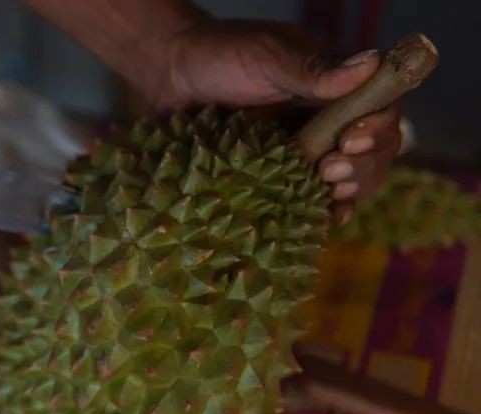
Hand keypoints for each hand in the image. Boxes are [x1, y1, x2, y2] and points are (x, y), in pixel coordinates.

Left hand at [154, 19, 401, 220]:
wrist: (167, 75)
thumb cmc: (217, 56)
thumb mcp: (266, 57)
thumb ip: (312, 69)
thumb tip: (371, 63)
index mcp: (336, 86)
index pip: (382, 109)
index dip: (378, 128)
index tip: (351, 140)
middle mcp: (328, 119)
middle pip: (373, 151)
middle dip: (362, 166)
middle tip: (331, 171)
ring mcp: (305, 149)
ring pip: (348, 177)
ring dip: (348, 190)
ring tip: (329, 190)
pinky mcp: (277, 175)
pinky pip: (310, 197)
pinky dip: (324, 210)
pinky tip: (327, 221)